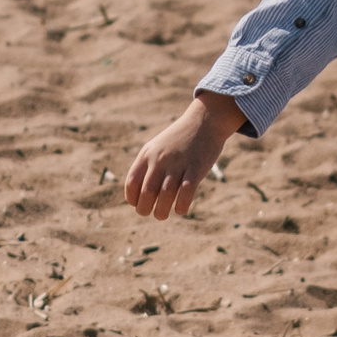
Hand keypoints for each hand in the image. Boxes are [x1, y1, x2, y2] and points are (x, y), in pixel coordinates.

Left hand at [125, 92, 247, 221]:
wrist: (204, 121)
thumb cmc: (179, 140)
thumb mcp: (157, 148)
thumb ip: (147, 167)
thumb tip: (140, 194)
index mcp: (147, 154)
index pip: (132, 182)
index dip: (132, 198)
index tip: (138, 204)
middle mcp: (160, 159)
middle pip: (146, 192)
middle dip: (144, 209)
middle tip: (150, 213)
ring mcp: (178, 163)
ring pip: (164, 195)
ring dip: (161, 211)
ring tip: (162, 215)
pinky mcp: (196, 168)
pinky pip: (186, 192)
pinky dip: (181, 206)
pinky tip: (180, 209)